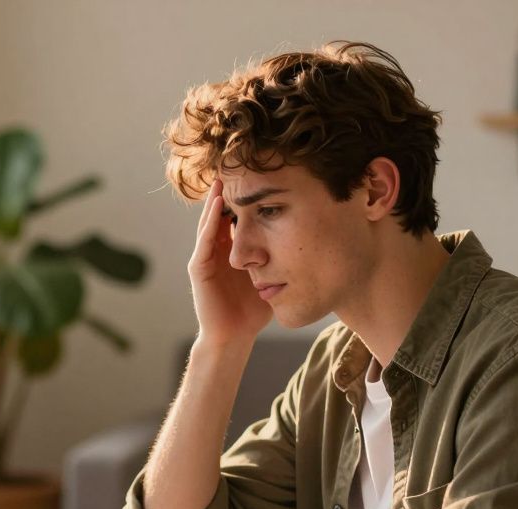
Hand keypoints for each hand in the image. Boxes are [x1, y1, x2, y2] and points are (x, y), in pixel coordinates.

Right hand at [188, 178, 273, 344]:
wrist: (234, 336)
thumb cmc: (253, 310)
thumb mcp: (274, 275)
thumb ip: (285, 257)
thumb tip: (318, 238)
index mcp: (232, 249)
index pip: (236, 215)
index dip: (244, 195)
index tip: (258, 173)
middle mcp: (216, 249)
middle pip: (221, 212)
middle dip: (227, 190)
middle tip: (236, 163)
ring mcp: (206, 258)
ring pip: (210, 221)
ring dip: (215, 198)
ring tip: (224, 175)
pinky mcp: (199, 269)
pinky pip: (205, 240)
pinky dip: (211, 221)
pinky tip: (219, 203)